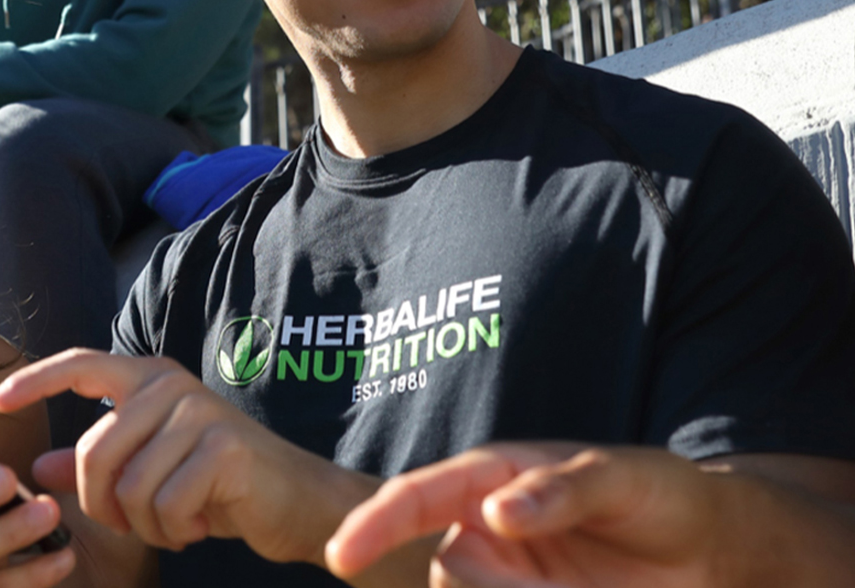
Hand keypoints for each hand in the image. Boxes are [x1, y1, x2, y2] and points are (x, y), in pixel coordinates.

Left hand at [0, 348, 372, 565]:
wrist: (294, 502)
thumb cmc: (216, 485)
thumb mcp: (149, 471)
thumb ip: (95, 465)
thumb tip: (36, 468)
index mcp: (149, 377)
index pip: (81, 365)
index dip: (35, 379)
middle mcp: (170, 383)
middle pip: (92, 453)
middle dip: (103, 505)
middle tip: (138, 521)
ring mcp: (197, 411)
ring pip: (127, 488)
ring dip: (146, 525)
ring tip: (178, 518)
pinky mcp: (222, 447)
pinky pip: (164, 506)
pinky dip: (175, 531)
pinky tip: (201, 523)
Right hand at [325, 443, 731, 586]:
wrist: (709, 547)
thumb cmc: (659, 490)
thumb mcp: (618, 478)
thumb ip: (558, 488)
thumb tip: (493, 511)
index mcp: (491, 476)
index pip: (416, 496)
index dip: (373, 524)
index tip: (341, 558)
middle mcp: (486, 527)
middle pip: (447, 573)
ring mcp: (507, 574)